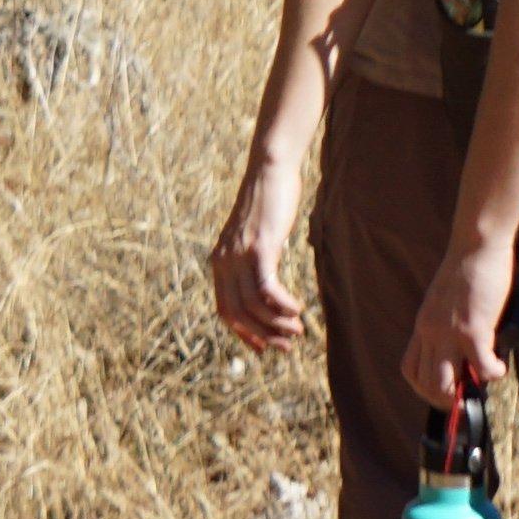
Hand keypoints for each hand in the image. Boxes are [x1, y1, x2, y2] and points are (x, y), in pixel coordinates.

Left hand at [207, 153, 310, 349]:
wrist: (269, 170)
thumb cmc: (267, 202)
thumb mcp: (255, 237)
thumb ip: (255, 261)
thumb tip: (268, 288)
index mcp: (220, 261)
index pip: (225, 309)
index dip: (243, 333)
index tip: (263, 348)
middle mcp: (224, 260)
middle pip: (239, 313)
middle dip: (264, 335)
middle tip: (287, 346)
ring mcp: (240, 254)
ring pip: (254, 305)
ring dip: (278, 324)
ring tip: (298, 329)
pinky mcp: (259, 247)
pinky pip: (268, 289)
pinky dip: (283, 305)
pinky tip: (298, 309)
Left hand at [395, 233, 513, 423]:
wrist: (475, 246)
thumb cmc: (466, 269)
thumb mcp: (445, 301)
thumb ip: (448, 325)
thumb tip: (465, 349)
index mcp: (423, 325)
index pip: (410, 369)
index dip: (425, 388)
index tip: (445, 391)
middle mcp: (430, 332)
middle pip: (426, 383)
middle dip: (446, 399)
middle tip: (467, 398)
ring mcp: (449, 333)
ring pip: (445, 384)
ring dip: (464, 394)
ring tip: (481, 385)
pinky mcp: (473, 330)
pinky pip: (481, 367)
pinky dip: (493, 374)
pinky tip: (500, 368)